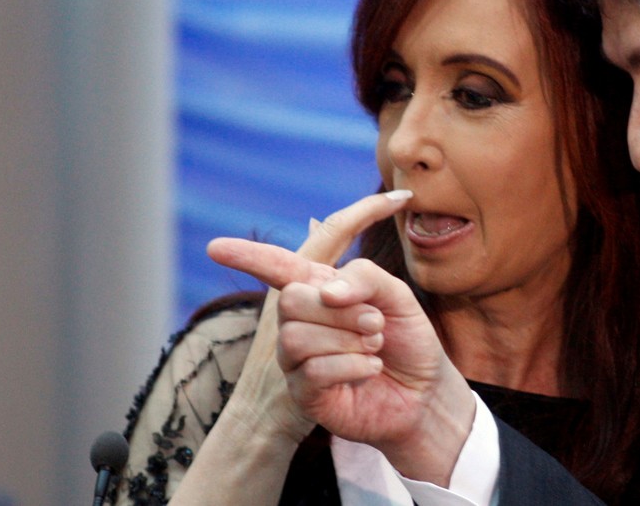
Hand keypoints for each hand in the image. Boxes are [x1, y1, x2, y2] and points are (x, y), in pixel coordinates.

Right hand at [206, 191, 412, 446]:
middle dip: (341, 309)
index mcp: (318, 288)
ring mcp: (297, 358)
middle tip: (375, 322)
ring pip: (297, 337)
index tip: (214, 247)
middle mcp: (299, 320)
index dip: (248, 256)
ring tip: (374, 347)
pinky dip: (354, 367)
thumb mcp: (397, 295)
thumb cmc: (405, 339)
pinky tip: (370, 370)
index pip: (278, 266)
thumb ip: (365, 276)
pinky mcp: (304, 392)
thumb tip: (324, 291)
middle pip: (291, 298)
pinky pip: (314, 371)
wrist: (424, 391)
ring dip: (349, 340)